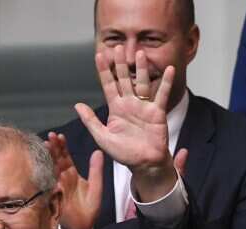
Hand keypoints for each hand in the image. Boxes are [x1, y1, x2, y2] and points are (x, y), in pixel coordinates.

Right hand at [45, 132, 103, 228]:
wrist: (85, 227)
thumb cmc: (90, 210)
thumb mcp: (96, 188)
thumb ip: (96, 171)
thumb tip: (98, 152)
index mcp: (72, 175)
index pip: (65, 157)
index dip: (62, 146)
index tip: (59, 136)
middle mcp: (62, 179)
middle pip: (55, 160)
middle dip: (52, 148)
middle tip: (50, 136)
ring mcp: (56, 187)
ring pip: (50, 169)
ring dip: (47, 158)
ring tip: (45, 145)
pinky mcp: (53, 196)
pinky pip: (48, 184)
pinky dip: (46, 174)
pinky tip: (44, 165)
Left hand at [74, 47, 177, 200]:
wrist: (144, 164)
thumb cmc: (124, 154)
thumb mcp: (103, 137)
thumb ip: (91, 121)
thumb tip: (77, 105)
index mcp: (116, 109)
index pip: (108, 85)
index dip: (104, 71)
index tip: (100, 55)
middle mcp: (129, 104)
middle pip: (125, 79)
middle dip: (121, 64)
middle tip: (119, 47)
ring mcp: (143, 107)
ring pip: (142, 83)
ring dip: (141, 68)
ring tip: (140, 53)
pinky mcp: (157, 112)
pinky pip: (161, 94)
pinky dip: (165, 82)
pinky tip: (168, 69)